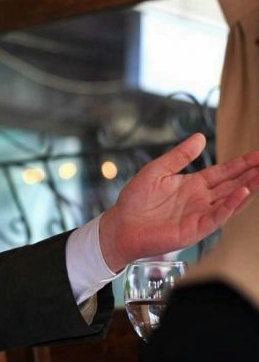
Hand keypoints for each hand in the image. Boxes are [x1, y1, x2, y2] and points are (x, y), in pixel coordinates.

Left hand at [99, 133, 258, 271]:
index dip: (242, 164)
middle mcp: (201, 200)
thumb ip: (179, 156)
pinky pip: (217, 216)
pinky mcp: (195, 229)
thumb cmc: (135, 199)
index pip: (224, 172)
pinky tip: (242, 194)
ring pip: (230, 200)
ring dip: (248, 189)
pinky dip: (230, 206)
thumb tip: (200, 137)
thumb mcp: (158, 170)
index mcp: (194, 185)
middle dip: (252, 174)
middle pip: (233, 185)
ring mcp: (200, 215)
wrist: (120, 224)